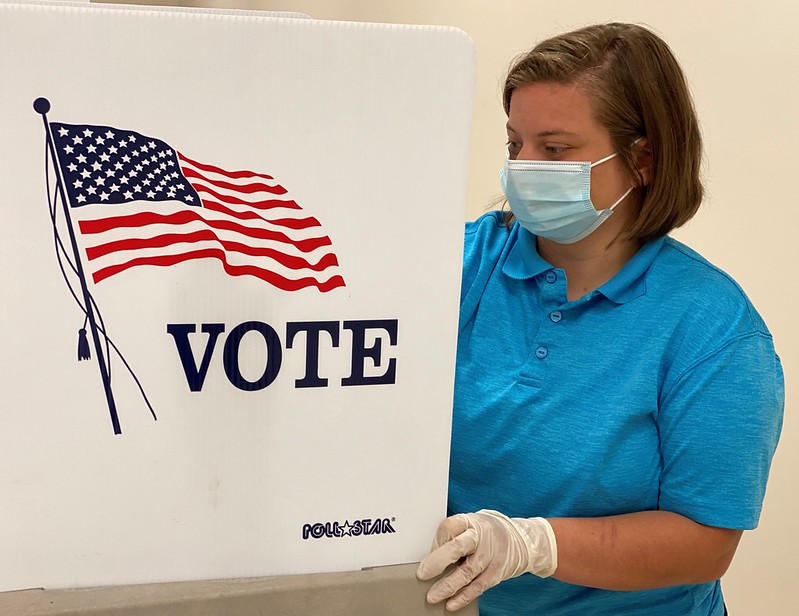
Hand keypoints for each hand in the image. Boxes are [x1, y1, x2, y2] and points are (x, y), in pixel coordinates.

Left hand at [416, 509, 556, 610]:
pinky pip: (478, 587)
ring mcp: (490, 556)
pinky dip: (463, 597)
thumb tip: (429, 558)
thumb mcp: (471, 525)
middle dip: (438, 562)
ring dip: (448, 586)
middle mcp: (481, 537)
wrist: (520, 540)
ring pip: (467, 572)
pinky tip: (450, 604)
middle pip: (457, 547)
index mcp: (471, 521)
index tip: (425, 552)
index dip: (436, 540)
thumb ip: (453, 536)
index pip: (449, 527)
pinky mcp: (496, 573)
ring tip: (432, 596)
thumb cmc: (485, 533)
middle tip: (422, 574)